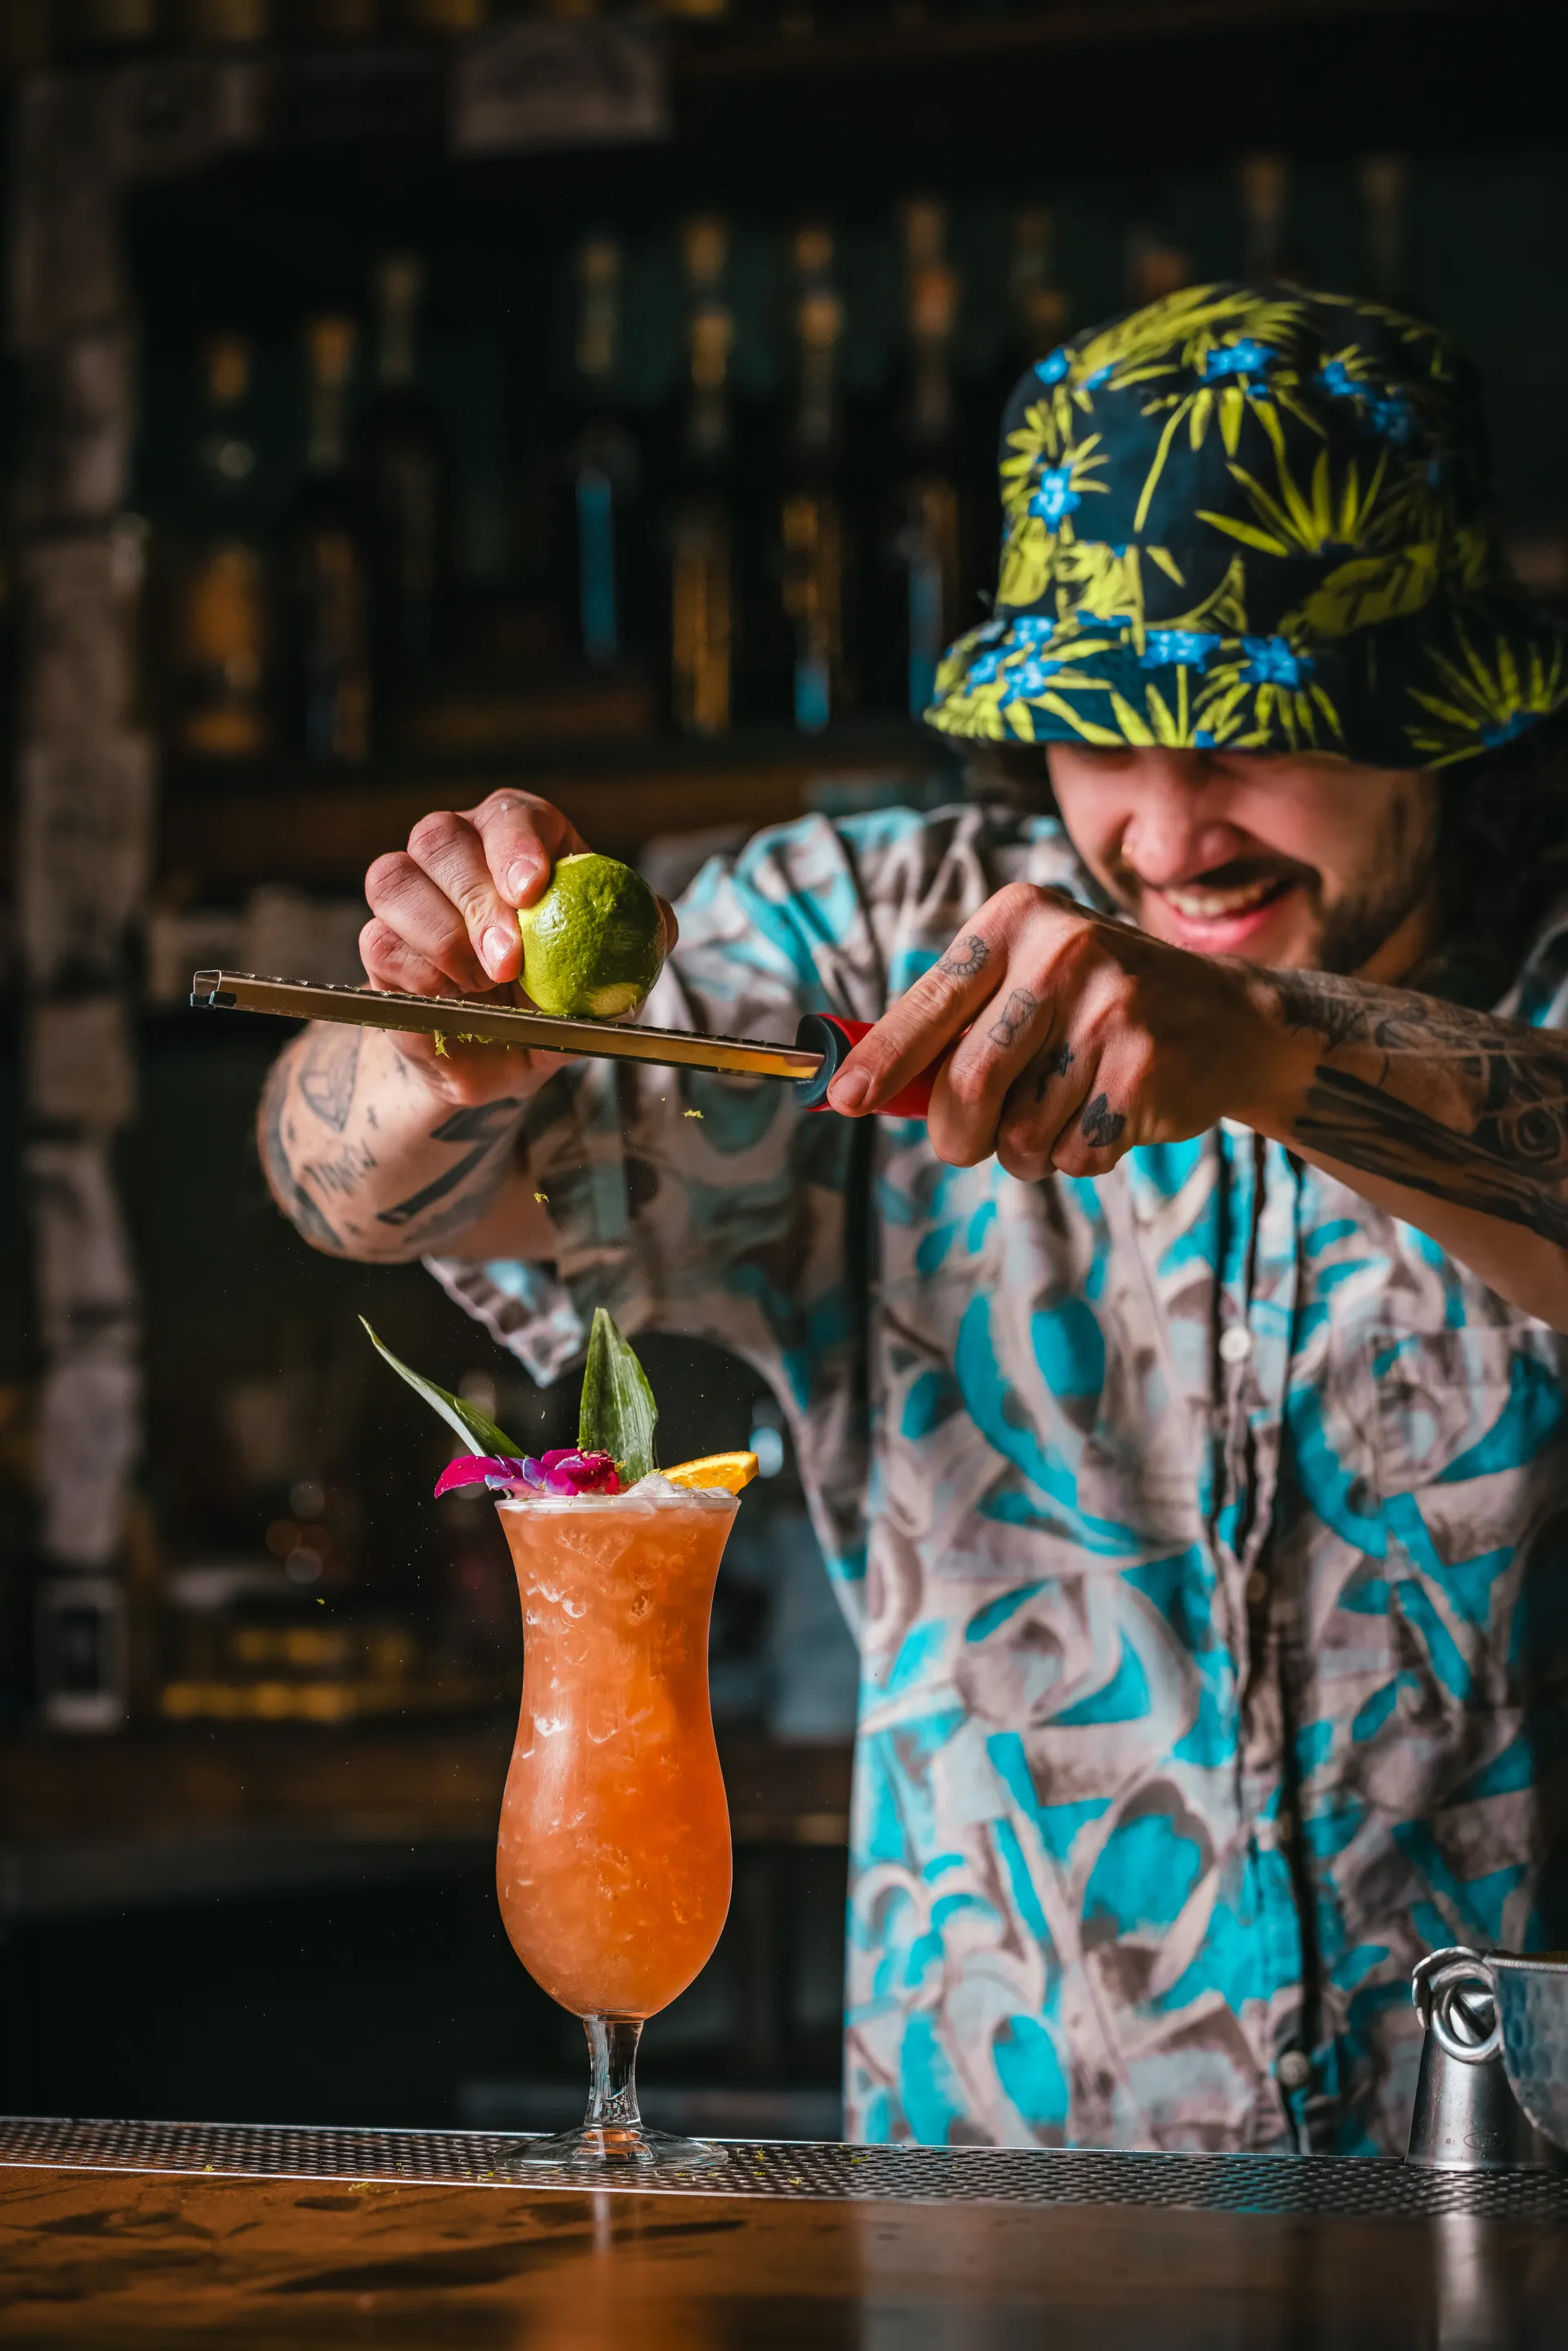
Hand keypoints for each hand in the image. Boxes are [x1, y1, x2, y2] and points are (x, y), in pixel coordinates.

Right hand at [360, 790, 676, 1104]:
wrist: (505, 1053)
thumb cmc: (561, 998)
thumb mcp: (611, 977)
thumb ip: (638, 943)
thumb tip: (659, 921)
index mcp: (520, 842)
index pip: (512, 815)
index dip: (516, 843)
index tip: (531, 888)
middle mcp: (457, 853)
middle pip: (441, 838)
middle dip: (476, 899)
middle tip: (508, 959)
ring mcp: (411, 894)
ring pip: (394, 879)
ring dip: (440, 936)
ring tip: (482, 984)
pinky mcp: (381, 944)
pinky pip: (379, 942)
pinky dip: (416, 974)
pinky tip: (451, 999)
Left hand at [825, 884, 1270, 1177]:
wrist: (1226, 1020)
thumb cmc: (1096, 1008)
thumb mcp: (1027, 983)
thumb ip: (953, 1027)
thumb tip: (854, 1085)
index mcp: (1017, 920)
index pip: (930, 1003)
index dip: (883, 1060)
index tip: (844, 1100)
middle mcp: (1062, 952)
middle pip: (967, 1084)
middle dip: (958, 1135)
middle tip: (968, 1141)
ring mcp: (1110, 1008)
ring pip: (1019, 1131)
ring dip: (1026, 1149)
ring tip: (1063, 1111)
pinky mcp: (1145, 1067)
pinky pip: (1074, 1153)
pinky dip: (1077, 1156)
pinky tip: (1108, 1114)